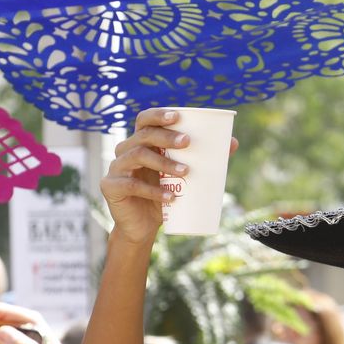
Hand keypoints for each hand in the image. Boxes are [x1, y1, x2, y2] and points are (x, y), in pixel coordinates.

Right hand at [102, 108, 238, 244]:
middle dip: (166, 137)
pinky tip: (171, 197)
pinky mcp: (110, 187)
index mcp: (141, 142)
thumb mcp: (182, 177)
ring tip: (185, 172)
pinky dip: (154, 191)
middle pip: (143, 136)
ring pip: (138, 156)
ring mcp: (116, 168)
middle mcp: (125, 151)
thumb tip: (233, 143)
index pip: (145, 120)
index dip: (159, 115)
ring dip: (163, 163)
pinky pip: (132, 185)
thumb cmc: (164, 196)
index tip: (178, 117)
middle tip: (188, 142)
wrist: (142, 227)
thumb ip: (203, 159)